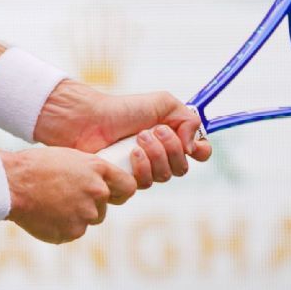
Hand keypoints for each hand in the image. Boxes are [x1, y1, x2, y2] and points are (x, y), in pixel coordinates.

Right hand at [0, 146, 136, 243]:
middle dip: (89, 205)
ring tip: (50, 203)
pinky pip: (72, 232)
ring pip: (87, 220)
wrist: (11, 184)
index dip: (120, 192)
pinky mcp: (72, 232)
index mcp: (98, 170)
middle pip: (103, 207)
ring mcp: (86, 215)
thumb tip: (103, 188)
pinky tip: (45, 214)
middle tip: (63, 196)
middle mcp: (97, 192)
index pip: (128, 187)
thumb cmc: (36, 166)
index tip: (113, 194)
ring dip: (74, 216)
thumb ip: (91, 174)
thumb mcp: (70, 159)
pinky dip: (61, 227)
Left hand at [32, 81, 212, 188]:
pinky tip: (129, 154)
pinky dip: (140, 168)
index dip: (201, 151)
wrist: (89, 119)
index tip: (192, 144)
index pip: (198, 153)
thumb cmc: (122, 110)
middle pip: (182, 168)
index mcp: (171, 138)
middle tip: (151, 130)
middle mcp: (159, 157)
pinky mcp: (125, 183)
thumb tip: (192, 145)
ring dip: (154, 155)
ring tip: (137, 139)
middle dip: (170, 148)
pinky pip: (143, 186)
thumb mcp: (161, 103)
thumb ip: (187, 118)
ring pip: (164, 177)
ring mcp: (142, 172)